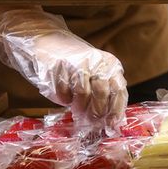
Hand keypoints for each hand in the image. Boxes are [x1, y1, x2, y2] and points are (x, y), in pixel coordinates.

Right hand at [0, 9, 127, 128]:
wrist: (48, 43)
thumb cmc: (76, 66)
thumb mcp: (96, 75)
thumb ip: (105, 94)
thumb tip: (110, 122)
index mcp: (110, 65)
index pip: (119, 90)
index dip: (116, 110)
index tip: (111, 125)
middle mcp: (98, 62)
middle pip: (102, 93)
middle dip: (96, 112)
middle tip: (90, 123)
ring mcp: (78, 63)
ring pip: (83, 94)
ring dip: (79, 107)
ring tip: (76, 110)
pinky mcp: (60, 67)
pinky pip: (64, 92)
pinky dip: (64, 99)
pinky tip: (64, 96)